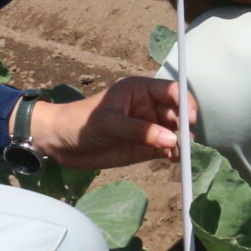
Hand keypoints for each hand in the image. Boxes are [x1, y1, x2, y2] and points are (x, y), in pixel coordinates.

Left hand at [25, 76, 191, 168]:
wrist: (60, 143)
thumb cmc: (81, 122)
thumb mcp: (110, 123)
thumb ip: (141, 131)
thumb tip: (173, 140)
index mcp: (141, 90)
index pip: (173, 91)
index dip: (185, 103)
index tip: (190, 120)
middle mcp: (149, 107)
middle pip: (178, 114)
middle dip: (187, 127)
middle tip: (190, 144)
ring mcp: (148, 128)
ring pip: (175, 133)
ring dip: (183, 143)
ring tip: (184, 155)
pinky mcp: (145, 147)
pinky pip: (167, 149)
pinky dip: (174, 154)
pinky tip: (176, 160)